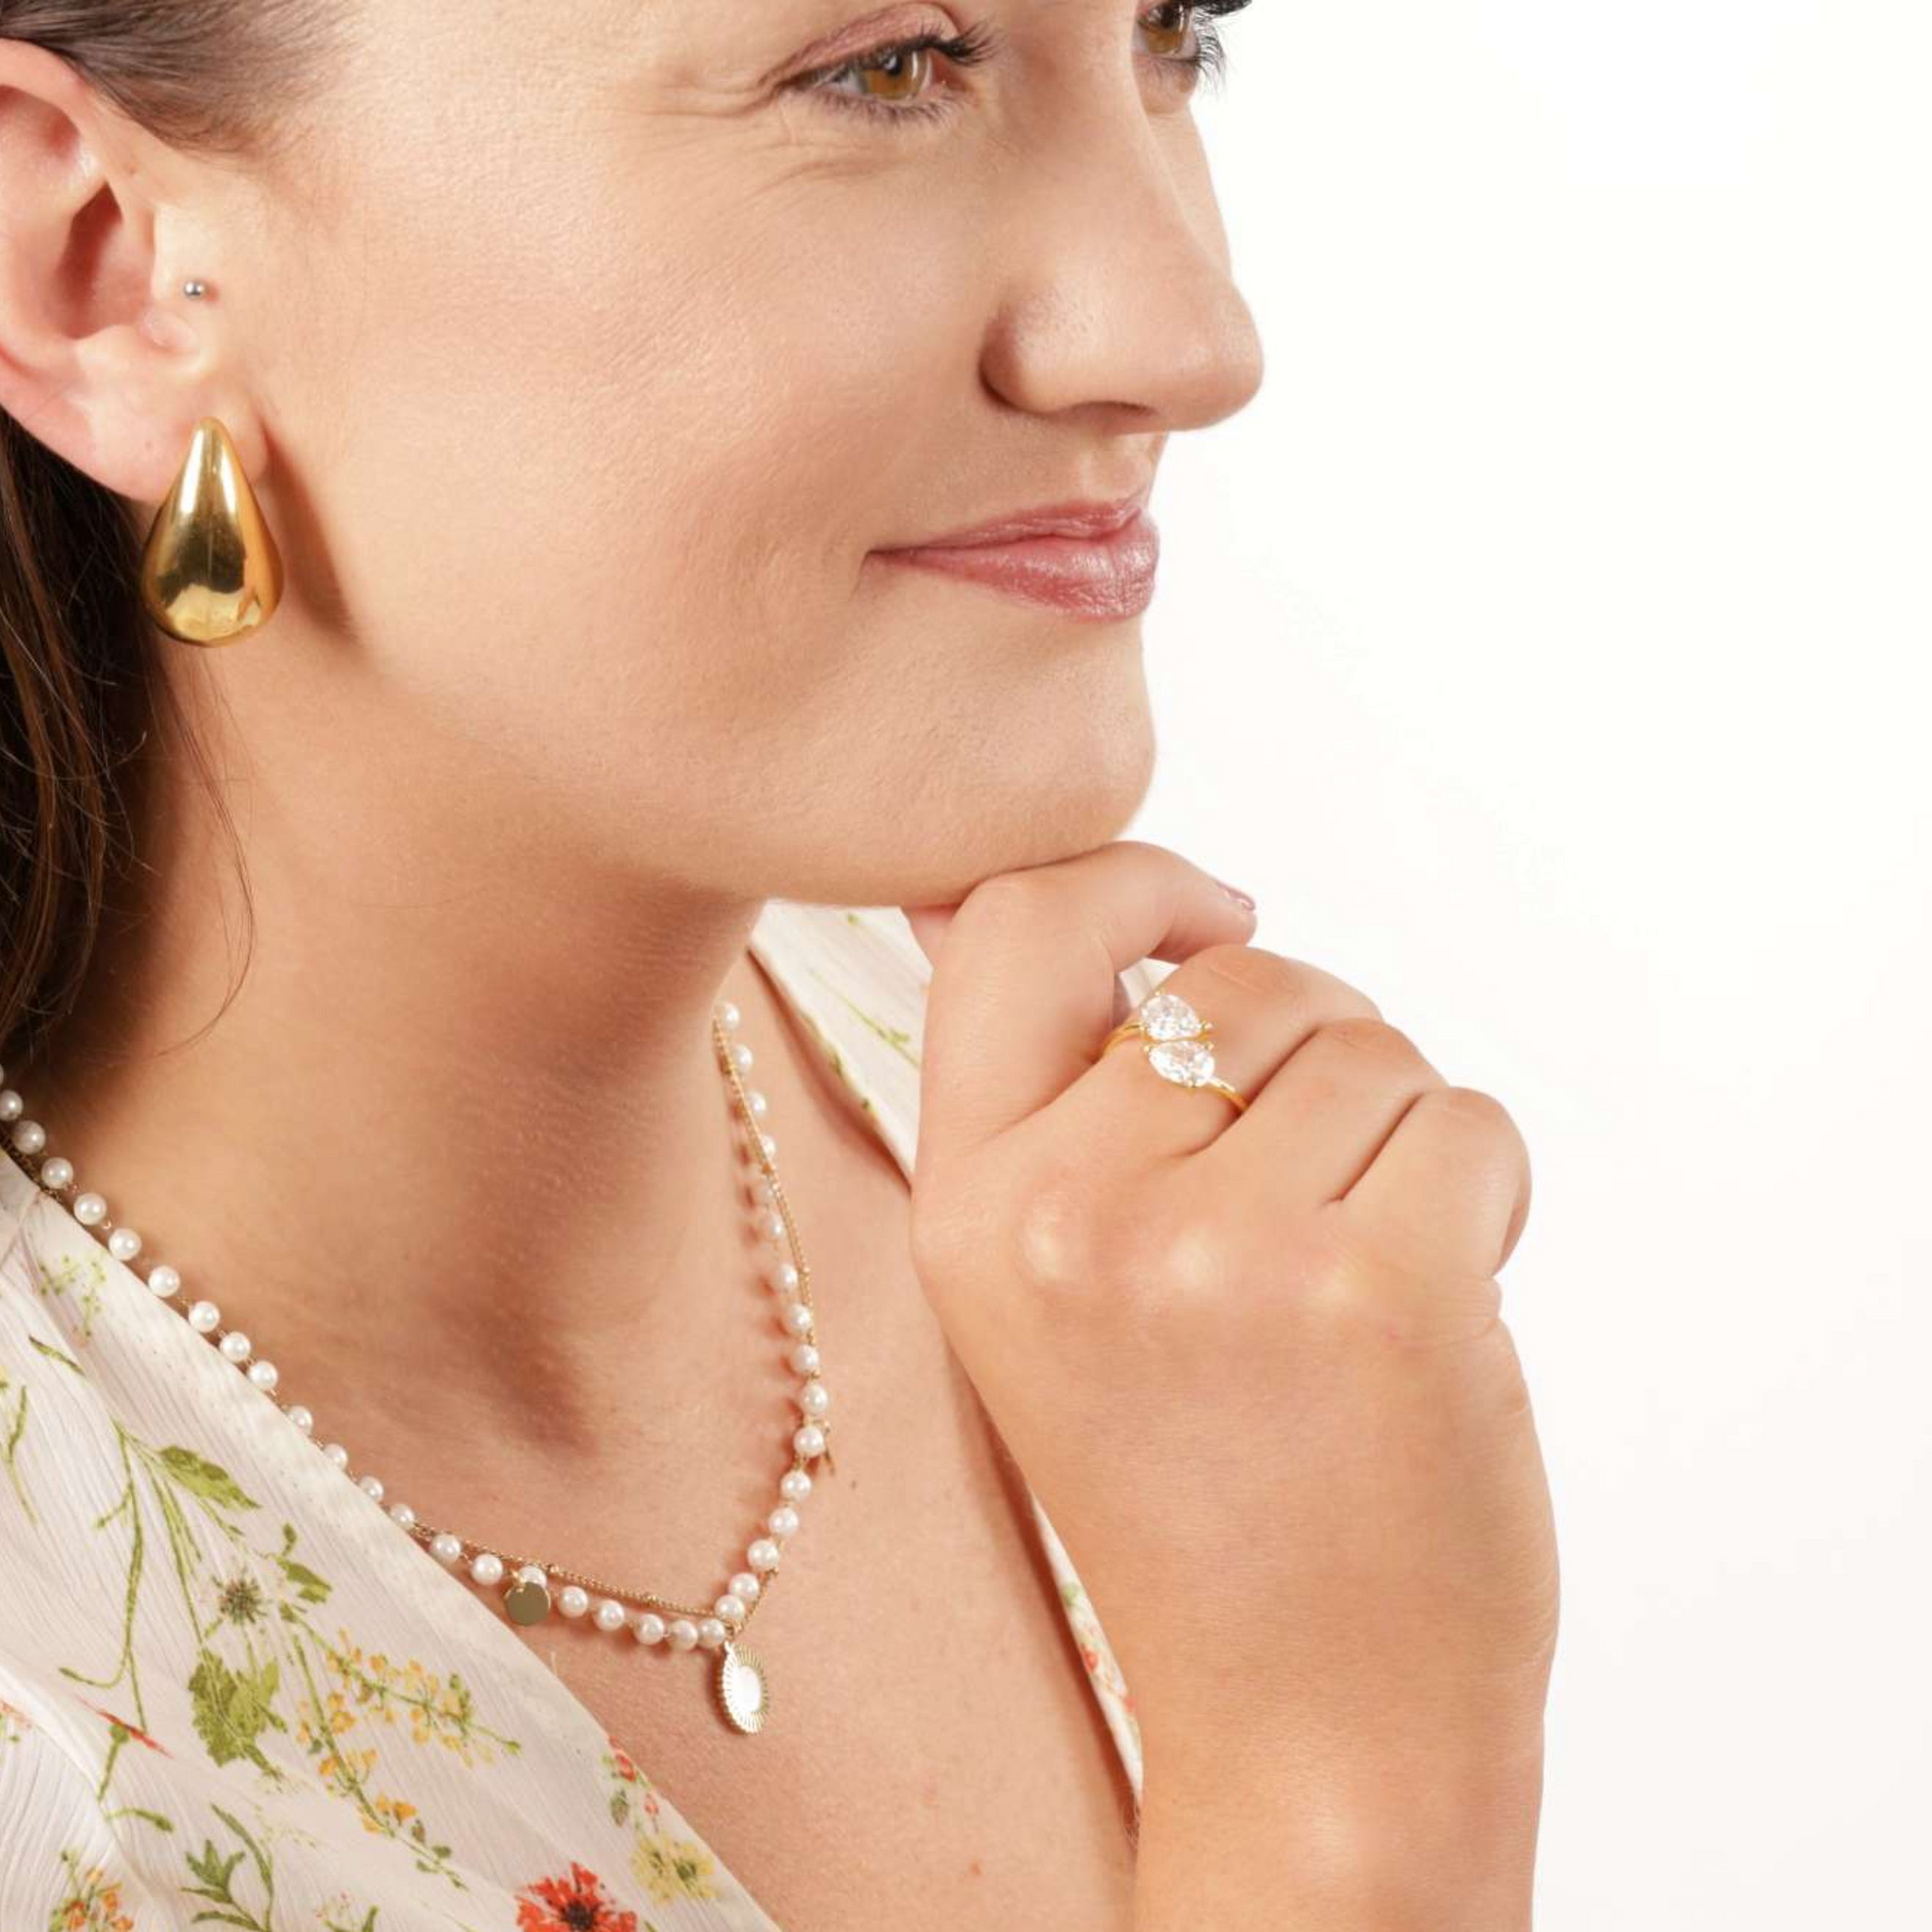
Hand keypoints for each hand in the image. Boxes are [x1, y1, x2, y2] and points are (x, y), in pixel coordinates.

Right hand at [902, 841, 1557, 1835]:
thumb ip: (1052, 1103)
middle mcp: (1071, 1216)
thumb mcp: (1045, 1291)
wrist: (1305, 1723)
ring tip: (1360, 1274)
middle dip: (1311, 1047)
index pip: (1018, 924)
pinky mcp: (1379, 1287)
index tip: (1205, 911)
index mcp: (970, 1205)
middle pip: (1240, 978)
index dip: (1128, 880)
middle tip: (1311, 1191)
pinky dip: (1486, 1189)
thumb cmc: (1194, 1489)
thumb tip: (1033, 902)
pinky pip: (1464, 1116)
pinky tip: (1442, 1303)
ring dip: (1399, 1134)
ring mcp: (1221, 1252)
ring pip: (1367, 1045)